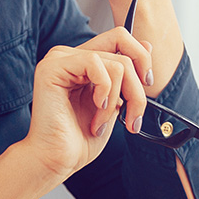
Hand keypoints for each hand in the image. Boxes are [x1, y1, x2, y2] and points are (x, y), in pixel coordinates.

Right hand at [23, 28, 151, 178]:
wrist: (57, 160)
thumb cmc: (79, 139)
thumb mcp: (115, 104)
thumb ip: (126, 76)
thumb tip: (147, 46)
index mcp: (84, 63)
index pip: (120, 38)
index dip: (141, 58)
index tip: (146, 84)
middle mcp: (70, 56)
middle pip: (123, 46)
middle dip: (137, 85)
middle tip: (133, 113)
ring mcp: (60, 59)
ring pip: (115, 61)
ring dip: (118, 98)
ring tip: (103, 121)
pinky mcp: (52, 67)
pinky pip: (94, 63)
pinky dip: (104, 91)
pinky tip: (95, 108)